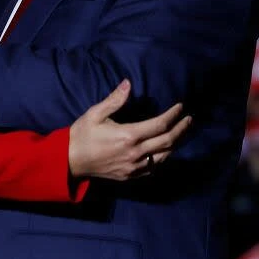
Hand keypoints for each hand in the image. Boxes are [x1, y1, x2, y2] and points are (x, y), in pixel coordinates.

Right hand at [68, 80, 190, 179]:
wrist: (70, 161)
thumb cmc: (81, 135)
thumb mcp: (94, 114)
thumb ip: (114, 100)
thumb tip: (128, 83)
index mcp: (128, 136)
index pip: (160, 124)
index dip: (173, 115)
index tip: (180, 106)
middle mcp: (135, 153)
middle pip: (168, 141)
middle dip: (182, 129)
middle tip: (189, 119)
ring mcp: (134, 167)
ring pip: (165, 156)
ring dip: (176, 143)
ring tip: (182, 132)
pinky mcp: (131, 175)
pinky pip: (154, 167)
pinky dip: (164, 157)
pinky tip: (166, 149)